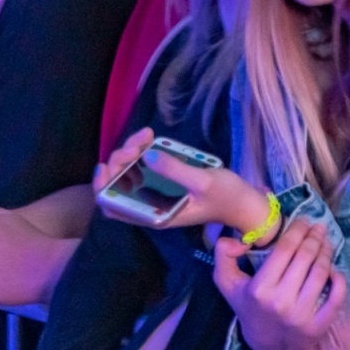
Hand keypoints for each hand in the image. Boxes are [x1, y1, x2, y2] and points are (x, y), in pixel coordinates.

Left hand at [95, 128, 268, 231]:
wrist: (246, 203)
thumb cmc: (226, 198)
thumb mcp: (202, 183)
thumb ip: (175, 170)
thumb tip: (146, 156)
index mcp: (156, 214)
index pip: (114, 207)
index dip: (103, 187)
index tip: (107, 165)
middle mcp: (152, 205)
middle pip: (119, 183)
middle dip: (121, 160)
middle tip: (139, 143)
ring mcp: (158, 192)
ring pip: (130, 172)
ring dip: (132, 152)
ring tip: (146, 135)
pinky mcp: (166, 182)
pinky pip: (145, 166)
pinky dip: (143, 151)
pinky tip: (151, 138)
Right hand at [213, 218, 346, 349]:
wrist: (265, 345)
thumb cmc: (248, 306)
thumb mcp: (227, 281)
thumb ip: (223, 255)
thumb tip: (240, 239)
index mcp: (260, 289)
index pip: (285, 250)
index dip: (297, 230)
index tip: (303, 221)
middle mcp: (281, 302)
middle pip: (305, 258)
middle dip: (314, 237)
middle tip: (318, 227)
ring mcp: (302, 316)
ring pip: (321, 273)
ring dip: (326, 252)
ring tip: (326, 241)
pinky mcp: (319, 327)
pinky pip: (336, 298)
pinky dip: (339, 280)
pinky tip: (335, 269)